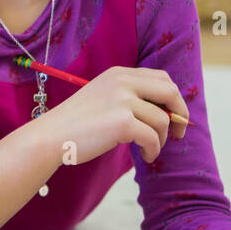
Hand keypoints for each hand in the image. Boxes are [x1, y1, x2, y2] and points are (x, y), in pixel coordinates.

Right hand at [39, 66, 188, 166]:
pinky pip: (152, 137)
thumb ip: (129, 96)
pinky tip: (146, 156)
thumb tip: (166, 113)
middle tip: (178, 134)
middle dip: (180, 114)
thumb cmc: (76, 124)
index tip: (174, 117)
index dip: (174, 99)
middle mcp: (122, 82)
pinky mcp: (122, 123)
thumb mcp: (103, 97)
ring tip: (149, 149)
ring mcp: (122, 101)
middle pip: (170, 92)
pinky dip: (153, 150)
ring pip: (162, 120)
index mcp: (119, 74)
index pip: (162, 78)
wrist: (50, 136)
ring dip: (161, 139)